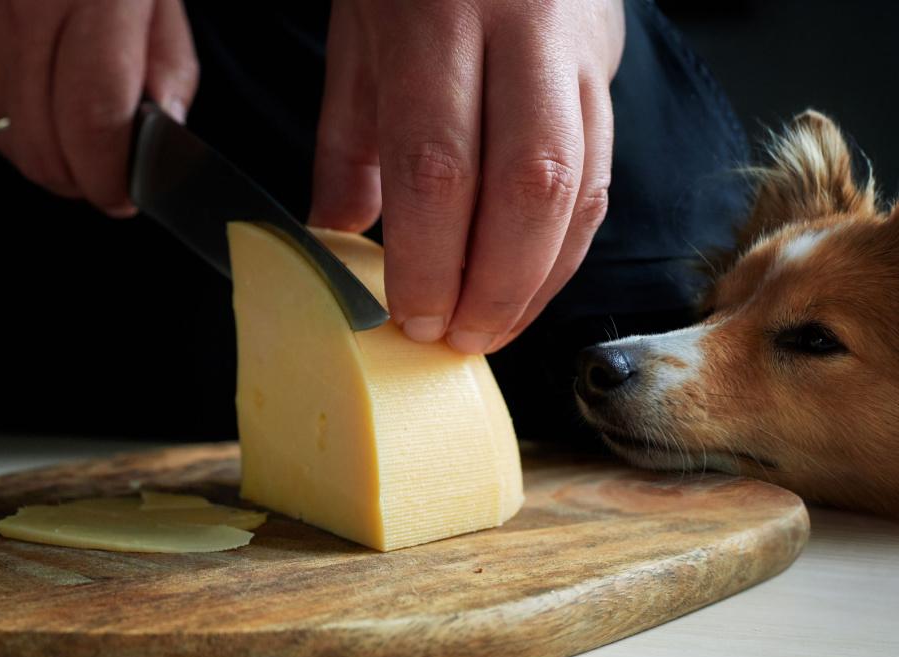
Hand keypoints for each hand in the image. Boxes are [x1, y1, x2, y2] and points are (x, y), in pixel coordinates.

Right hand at [0, 0, 198, 215]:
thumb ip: (169, 62)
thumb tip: (165, 132)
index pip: (94, 119)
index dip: (111, 177)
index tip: (126, 196)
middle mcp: (20, 11)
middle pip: (43, 147)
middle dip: (81, 179)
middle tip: (105, 173)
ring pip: (6, 140)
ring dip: (46, 153)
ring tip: (73, 124)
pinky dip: (10, 118)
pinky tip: (32, 83)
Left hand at [309, 0, 624, 352]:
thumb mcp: (358, 33)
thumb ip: (347, 140)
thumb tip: (335, 234)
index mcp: (436, 14)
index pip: (437, 166)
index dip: (429, 260)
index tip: (412, 317)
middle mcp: (520, 29)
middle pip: (527, 188)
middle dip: (494, 287)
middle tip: (459, 339)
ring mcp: (574, 48)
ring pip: (580, 187)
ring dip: (538, 279)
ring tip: (495, 327)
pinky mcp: (605, 67)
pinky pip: (602, 174)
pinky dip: (566, 245)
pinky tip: (532, 281)